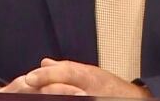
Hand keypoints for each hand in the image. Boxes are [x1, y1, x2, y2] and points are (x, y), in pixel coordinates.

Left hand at [21, 58, 150, 97]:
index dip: (47, 75)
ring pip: (68, 95)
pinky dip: (63, 99)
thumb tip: (43, 63)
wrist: (132, 99)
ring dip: (54, 94)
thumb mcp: (88, 73)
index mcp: (87, 76)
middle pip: (65, 85)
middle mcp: (89, 88)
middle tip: (27, 86)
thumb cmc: (108, 87)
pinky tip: (53, 100)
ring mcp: (91, 97)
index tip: (29, 77)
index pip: (67, 72)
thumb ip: (65, 69)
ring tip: (39, 95)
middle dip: (47, 86)